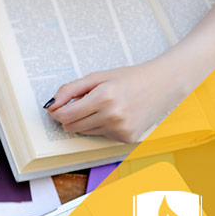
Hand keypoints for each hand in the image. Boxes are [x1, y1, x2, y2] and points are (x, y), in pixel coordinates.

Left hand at [46, 59, 184, 142]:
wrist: (162, 84)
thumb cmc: (129, 78)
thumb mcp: (97, 77)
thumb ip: (70, 90)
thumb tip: (51, 104)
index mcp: (103, 98)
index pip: (66, 115)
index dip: (57, 112)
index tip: (57, 107)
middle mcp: (113, 116)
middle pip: (72, 127)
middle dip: (69, 117)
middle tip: (78, 105)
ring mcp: (121, 129)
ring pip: (85, 132)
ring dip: (86, 121)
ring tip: (101, 106)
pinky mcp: (127, 138)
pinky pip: (101, 135)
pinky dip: (102, 126)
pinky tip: (114, 114)